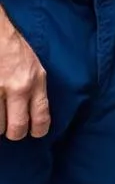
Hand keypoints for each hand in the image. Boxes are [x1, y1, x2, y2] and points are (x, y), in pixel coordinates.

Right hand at [0, 16, 48, 139]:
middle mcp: (17, 87)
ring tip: (0, 111)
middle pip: (16, 129)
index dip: (38, 131)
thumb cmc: (15, 51)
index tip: (34, 132)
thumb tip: (34, 117)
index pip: (41, 117)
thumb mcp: (35, 68)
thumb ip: (36, 91)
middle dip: (14, 133)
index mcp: (35, 81)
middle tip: (11, 128)